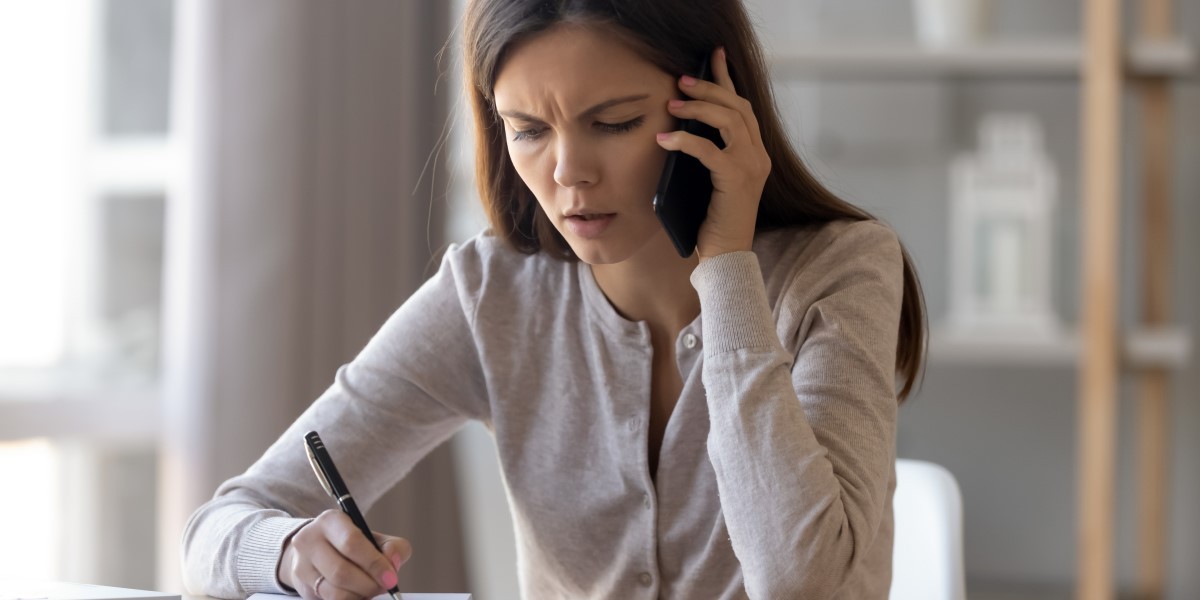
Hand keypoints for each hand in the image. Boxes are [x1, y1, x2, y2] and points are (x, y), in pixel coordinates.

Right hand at [278, 509, 412, 599]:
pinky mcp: (302, 587)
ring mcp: (302, 565)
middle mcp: (310, 540)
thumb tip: (394, 563)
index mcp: (330, 521)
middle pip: (342, 571)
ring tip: (370, 590)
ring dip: (359, 595)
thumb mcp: (373, 537)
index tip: (391, 577)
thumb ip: (392, 547)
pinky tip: (357, 594)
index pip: (352, 543)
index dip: (374, 563)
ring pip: (334, 592)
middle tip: (383, 587)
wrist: (316, 550)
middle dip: (369, 584)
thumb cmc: (350, 543)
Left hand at [655, 47, 770, 260]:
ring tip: (672, 104)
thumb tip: (680, 123)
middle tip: (681, 79)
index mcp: (755, 153)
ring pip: (729, 121)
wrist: (725, 256)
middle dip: (709, 88)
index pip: (743, 107)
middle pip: (737, 107)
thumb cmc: (712, 220)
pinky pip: (709, 150)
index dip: (728, 79)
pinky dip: (685, 141)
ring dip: (699, 108)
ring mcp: (752, 167)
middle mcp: (759, 156)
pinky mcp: (736, 180)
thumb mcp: (709, 179)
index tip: (713, 55)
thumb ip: (706, 153)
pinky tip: (665, 138)